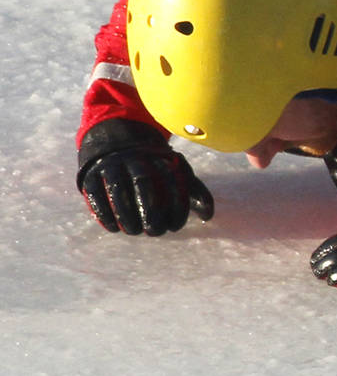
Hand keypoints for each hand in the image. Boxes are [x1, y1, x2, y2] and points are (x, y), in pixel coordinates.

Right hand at [78, 139, 215, 235]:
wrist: (114, 143)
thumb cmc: (153, 167)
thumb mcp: (175, 171)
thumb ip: (194, 191)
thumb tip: (208, 216)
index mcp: (159, 156)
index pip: (172, 179)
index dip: (176, 204)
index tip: (176, 226)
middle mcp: (135, 158)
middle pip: (143, 182)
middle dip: (150, 210)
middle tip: (155, 231)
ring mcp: (111, 164)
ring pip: (117, 188)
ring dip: (126, 214)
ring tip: (134, 231)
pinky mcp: (90, 174)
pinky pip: (95, 194)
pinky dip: (104, 212)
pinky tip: (113, 228)